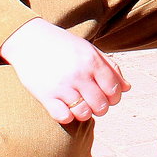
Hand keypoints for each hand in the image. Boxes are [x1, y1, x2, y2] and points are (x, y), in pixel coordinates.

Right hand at [0, 18, 129, 124]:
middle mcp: (79, 74)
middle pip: (101, 105)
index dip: (114, 97)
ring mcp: (62, 85)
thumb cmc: (63, 45)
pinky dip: (67, 116)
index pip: (114, 89)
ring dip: (85, 113)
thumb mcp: (89, 49)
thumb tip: (127, 88)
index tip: (107, 96)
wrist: (29, 39)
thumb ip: (110, 67)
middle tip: (93, 103)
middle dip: (101, 108)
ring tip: (80, 105)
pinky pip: (64, 117)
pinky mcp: (45, 95)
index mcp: (92, 60)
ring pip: (84, 114)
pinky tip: (65, 107)